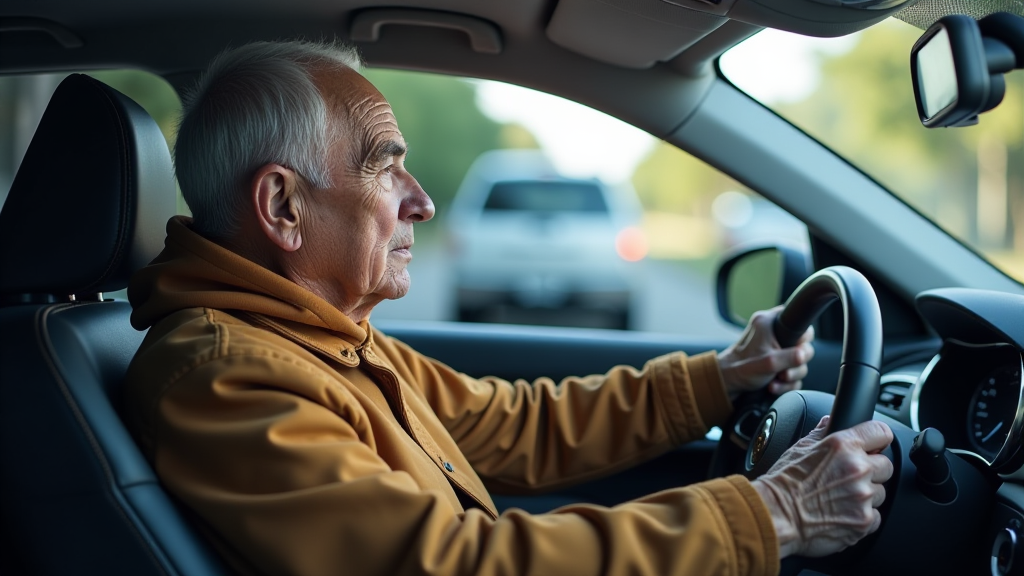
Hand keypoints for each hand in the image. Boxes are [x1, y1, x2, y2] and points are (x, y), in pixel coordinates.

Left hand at [718, 306, 813, 398]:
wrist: (727, 384)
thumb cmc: (740, 368)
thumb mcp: (768, 362)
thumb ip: (789, 357)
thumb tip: (803, 355)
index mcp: (769, 322)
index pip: (799, 320)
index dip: (803, 337)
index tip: (797, 349)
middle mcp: (773, 333)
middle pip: (804, 346)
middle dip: (797, 363)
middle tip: (784, 371)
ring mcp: (777, 350)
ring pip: (799, 362)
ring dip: (790, 376)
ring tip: (775, 380)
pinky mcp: (778, 364)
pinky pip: (792, 372)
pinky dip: (786, 383)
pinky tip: (774, 386)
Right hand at [751, 417, 893, 557]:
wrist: (776, 515)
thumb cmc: (784, 483)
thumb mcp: (799, 448)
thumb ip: (821, 433)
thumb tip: (830, 421)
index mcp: (843, 446)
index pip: (881, 432)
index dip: (877, 439)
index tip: (874, 446)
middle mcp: (857, 468)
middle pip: (886, 465)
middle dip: (871, 471)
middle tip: (848, 478)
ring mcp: (863, 496)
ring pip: (880, 493)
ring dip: (865, 495)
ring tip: (840, 498)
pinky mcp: (864, 521)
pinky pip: (875, 517)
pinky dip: (862, 517)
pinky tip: (842, 513)